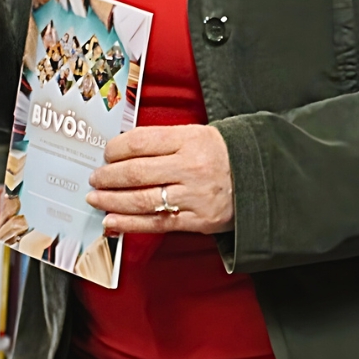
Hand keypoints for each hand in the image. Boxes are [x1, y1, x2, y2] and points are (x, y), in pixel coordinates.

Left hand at [86, 125, 233, 236]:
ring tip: (96, 199)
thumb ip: (164, 142)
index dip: (115, 149)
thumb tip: (123, 151)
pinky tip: (112, 222)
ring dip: (112, 201)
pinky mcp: (197, 221)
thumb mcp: (198, 135)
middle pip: (135, 173)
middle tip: (95, 178)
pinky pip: (155, 223)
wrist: (263, 180)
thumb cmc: (224, 156)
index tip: (105, 154)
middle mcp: (190, 167)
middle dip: (108, 177)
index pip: (140, 142)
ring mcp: (193, 196)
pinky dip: (128, 224)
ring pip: (141, 200)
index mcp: (190, 139)